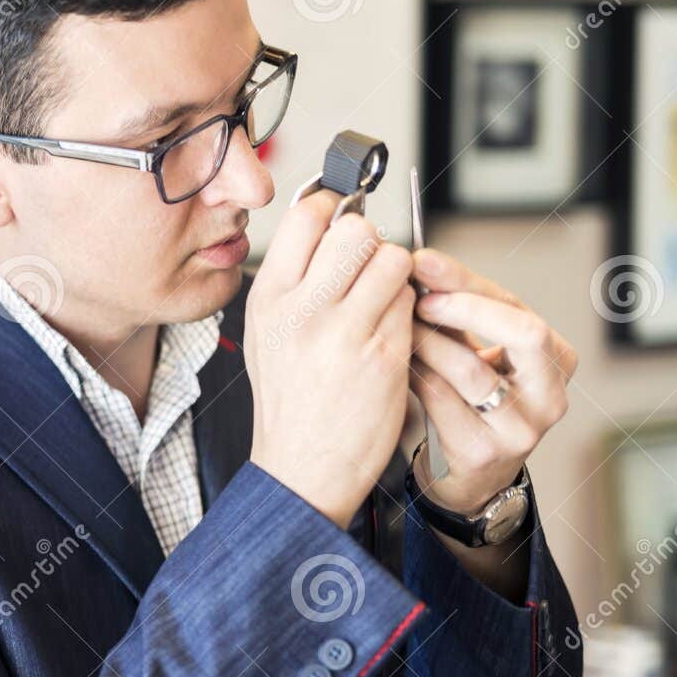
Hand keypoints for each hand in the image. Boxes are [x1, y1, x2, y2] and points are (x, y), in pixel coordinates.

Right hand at [246, 190, 416, 528]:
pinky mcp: (385, 354)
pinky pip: (411, 302)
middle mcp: (302, 310)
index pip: (306, 216)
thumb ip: (291, 281)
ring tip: (382, 302)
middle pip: (355, 230)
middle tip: (366, 266)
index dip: (333, 208)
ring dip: (396, 275)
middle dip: (369, 241)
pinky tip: (390, 334)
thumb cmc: (288, 401)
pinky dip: (408, 311)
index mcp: (268, 299)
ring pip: (393, 261)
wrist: (301, 468)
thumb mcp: (266, 334)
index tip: (342, 221)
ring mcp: (344, 332)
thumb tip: (324, 223)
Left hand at [408, 248, 576, 514]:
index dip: (467, 282)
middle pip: (524, 333)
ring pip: (472, 370)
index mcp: (557, 360)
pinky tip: (396, 362)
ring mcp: (521, 428)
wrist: (467, 474)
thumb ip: (457, 313)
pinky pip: (442, 401)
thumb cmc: (469, 402)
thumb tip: (421, 264)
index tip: (423, 264)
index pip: (516, 308)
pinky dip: (414, 374)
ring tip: (397, 327)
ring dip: (428, 342)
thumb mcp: (475, 353)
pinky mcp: (484, 452)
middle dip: (466, 307)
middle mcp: (550, 395)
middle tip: (419, 299)